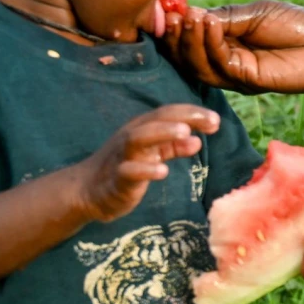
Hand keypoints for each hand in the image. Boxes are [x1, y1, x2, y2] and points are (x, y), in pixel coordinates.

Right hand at [70, 105, 220, 221]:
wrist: (88, 190)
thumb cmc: (126, 167)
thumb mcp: (152, 154)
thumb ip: (174, 147)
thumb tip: (198, 139)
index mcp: (143, 128)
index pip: (169, 113)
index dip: (193, 113)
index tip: (216, 120)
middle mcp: (132, 137)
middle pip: (157, 119)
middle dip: (184, 117)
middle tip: (212, 121)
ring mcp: (122, 156)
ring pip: (139, 138)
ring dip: (163, 133)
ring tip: (185, 132)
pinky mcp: (116, 179)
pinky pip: (129, 171)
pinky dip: (145, 170)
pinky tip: (163, 171)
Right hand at [164, 1, 303, 97]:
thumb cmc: (296, 24)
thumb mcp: (255, 13)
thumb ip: (224, 17)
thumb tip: (189, 13)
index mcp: (225, 40)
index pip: (189, 37)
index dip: (175, 25)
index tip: (166, 7)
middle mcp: (225, 60)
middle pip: (187, 55)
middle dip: (176, 36)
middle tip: (173, 15)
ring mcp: (235, 73)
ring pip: (198, 64)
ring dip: (190, 40)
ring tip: (190, 18)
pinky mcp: (247, 81)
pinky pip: (220, 65)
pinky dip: (210, 43)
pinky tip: (210, 25)